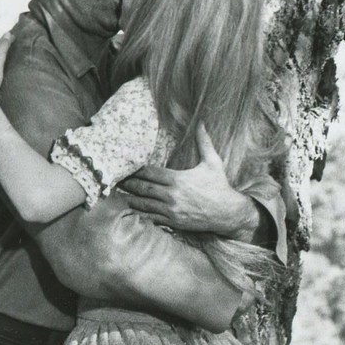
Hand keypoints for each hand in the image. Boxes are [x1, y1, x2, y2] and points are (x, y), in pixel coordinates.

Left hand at [117, 125, 260, 236]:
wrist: (228, 213)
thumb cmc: (220, 186)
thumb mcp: (213, 162)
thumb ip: (204, 142)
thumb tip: (201, 122)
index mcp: (177, 179)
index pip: (150, 173)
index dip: (136, 170)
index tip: (125, 166)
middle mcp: (171, 195)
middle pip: (143, 188)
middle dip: (128, 184)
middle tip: (115, 180)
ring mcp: (171, 210)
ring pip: (144, 204)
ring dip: (130, 199)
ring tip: (118, 194)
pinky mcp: (173, 222)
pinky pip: (152, 219)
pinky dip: (140, 215)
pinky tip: (131, 211)